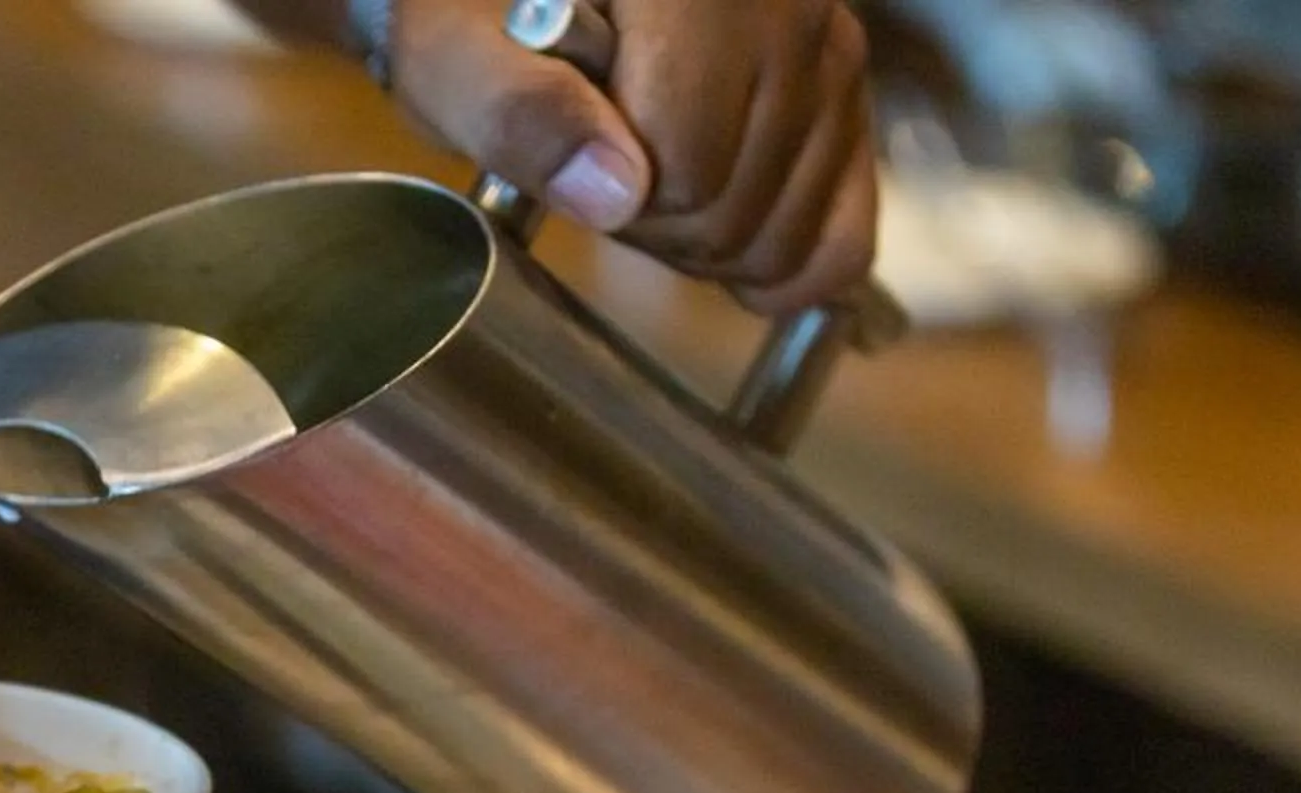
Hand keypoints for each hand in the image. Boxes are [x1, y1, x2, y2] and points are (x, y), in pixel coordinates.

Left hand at [387, 0, 876, 312]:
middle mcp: (789, 6)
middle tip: (604, 173)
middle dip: (658, 228)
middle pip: (738, 209)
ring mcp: (831, 47)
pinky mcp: (846, 90)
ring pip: (789, 233)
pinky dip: (786, 260)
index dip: (615, 202)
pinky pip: (845, 232)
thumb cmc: (484, 11)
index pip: (686, 172)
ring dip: (708, 244)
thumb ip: (517, 113)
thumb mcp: (454, 52)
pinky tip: (727, 241)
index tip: (573, 162)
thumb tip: (617, 194)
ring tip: (652, 176)